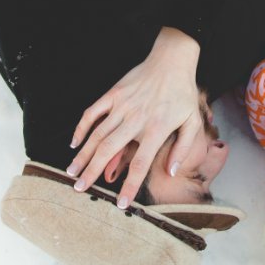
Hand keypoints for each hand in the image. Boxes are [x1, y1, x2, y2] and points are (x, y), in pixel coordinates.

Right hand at [67, 28, 202, 208]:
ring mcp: (122, 105)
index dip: (129, 186)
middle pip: (109, 151)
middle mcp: (136, 119)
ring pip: (97, 134)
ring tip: (71, 172)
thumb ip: (182, 149)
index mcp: (156, 129)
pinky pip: (92, 112)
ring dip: (82, 155)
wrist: (172, 60)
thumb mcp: (193, 122)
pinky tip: (74, 143)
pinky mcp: (113, 94)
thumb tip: (171, 172)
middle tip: (79, 189)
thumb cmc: (183, 93)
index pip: (140, 165)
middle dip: (92, 172)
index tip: (119, 204)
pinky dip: (81, 128)